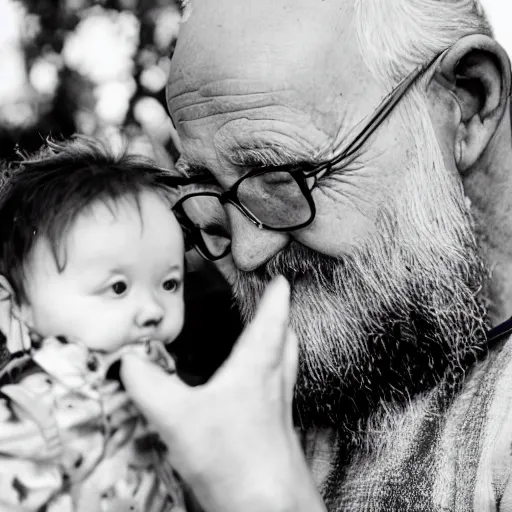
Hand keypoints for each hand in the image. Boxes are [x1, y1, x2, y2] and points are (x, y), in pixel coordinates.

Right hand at [121, 277, 324, 511]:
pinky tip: (251, 390)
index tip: (281, 279)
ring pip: (285, 363)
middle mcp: (274, 380)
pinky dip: (270, 374)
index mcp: (257, 365)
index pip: (273, 318)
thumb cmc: (233, 458)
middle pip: (286, 339)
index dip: (278, 296)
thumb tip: (127, 362)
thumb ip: (149, 385)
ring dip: (279, 345)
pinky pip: (278, 388)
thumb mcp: (179, 417)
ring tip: (267, 338)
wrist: (268, 507)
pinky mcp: (276, 429)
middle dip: (281, 318)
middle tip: (274, 305)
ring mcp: (279, 406)